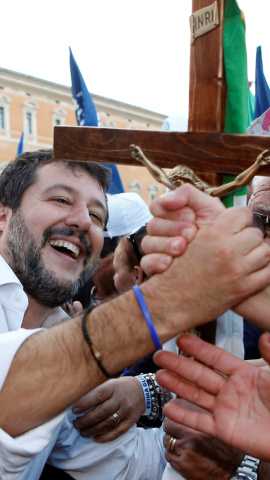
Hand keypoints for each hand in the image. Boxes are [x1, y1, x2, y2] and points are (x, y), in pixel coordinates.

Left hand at [72, 376, 144, 441]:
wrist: (144, 390)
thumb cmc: (121, 386)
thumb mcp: (111, 382)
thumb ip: (98, 390)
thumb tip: (79, 400)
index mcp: (113, 387)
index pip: (97, 396)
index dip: (84, 404)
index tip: (74, 410)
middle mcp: (120, 399)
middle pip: (101, 412)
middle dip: (86, 420)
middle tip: (76, 424)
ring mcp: (127, 410)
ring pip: (108, 423)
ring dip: (93, 430)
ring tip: (83, 432)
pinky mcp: (131, 420)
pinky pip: (118, 431)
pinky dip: (106, 437)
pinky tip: (96, 438)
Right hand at [141, 184, 224, 275]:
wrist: (226, 259)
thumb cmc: (218, 231)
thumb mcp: (209, 207)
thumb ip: (188, 194)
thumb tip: (167, 199)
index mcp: (171, 215)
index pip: (157, 206)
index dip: (173, 212)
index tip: (192, 218)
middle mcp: (161, 231)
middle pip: (153, 225)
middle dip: (173, 228)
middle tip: (191, 234)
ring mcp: (156, 249)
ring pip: (148, 243)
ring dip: (166, 244)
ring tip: (182, 249)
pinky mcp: (154, 267)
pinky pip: (146, 263)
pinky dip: (156, 262)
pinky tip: (169, 263)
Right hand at [144, 206, 269, 330]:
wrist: (170, 301)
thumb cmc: (175, 271)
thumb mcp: (187, 239)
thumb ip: (209, 226)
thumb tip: (227, 218)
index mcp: (213, 233)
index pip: (243, 213)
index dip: (240, 219)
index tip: (236, 226)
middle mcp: (227, 250)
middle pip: (256, 233)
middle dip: (248, 237)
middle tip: (239, 244)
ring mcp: (237, 270)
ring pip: (265, 251)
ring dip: (257, 253)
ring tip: (244, 257)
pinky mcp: (244, 289)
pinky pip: (267, 273)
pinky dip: (262, 270)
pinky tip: (250, 270)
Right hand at [154, 333, 269, 460]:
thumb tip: (264, 335)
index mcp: (244, 374)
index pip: (216, 358)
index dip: (199, 348)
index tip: (181, 338)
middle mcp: (231, 390)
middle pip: (200, 374)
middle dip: (179, 364)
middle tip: (160, 355)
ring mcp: (226, 410)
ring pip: (196, 395)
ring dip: (177, 386)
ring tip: (159, 376)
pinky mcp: (225, 431)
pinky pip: (201, 423)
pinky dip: (184, 417)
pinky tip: (169, 409)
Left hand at [163, 403, 242, 479]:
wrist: (236, 470)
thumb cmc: (228, 444)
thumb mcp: (219, 417)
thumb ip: (199, 405)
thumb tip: (181, 393)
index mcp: (204, 417)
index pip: (175, 405)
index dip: (174, 407)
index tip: (172, 409)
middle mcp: (195, 431)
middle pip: (168, 423)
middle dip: (172, 426)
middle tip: (180, 431)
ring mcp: (189, 448)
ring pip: (167, 440)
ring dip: (173, 441)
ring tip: (186, 444)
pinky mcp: (184, 463)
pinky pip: (168, 455)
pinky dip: (174, 455)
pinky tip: (185, 454)